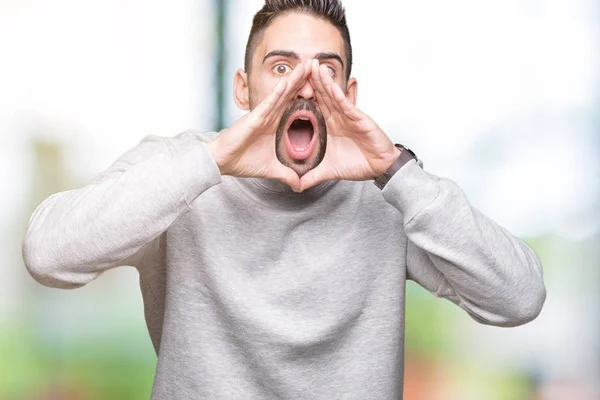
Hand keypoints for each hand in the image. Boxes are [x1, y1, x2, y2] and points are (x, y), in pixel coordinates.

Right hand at [206, 60, 311, 191]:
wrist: (222, 162)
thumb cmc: (243, 161)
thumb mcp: (272, 169)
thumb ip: (287, 174)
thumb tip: (300, 185)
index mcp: (277, 126)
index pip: (298, 109)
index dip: (311, 99)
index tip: (326, 90)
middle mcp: (272, 117)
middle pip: (293, 96)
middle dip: (305, 81)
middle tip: (319, 66)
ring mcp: (264, 115)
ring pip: (283, 94)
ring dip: (295, 80)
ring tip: (307, 65)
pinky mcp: (255, 117)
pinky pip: (269, 102)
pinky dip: (279, 91)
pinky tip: (289, 81)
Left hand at [300, 60, 399, 190]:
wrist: (379, 168)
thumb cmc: (358, 164)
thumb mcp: (329, 171)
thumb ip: (312, 176)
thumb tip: (296, 185)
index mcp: (327, 126)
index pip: (309, 109)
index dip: (298, 98)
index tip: (283, 88)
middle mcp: (335, 117)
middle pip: (319, 96)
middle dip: (308, 81)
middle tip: (297, 66)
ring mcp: (347, 116)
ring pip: (331, 94)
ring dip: (321, 80)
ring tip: (311, 65)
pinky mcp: (358, 117)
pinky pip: (345, 103)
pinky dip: (336, 92)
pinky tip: (328, 82)